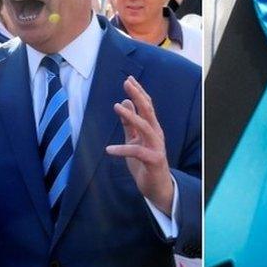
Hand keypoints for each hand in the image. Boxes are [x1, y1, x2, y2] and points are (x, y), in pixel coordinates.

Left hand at [105, 76, 173, 214]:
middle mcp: (156, 134)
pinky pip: (137, 151)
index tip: (129, 79)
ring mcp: (156, 146)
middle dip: (138, 96)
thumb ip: (129, 123)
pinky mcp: (153, 160)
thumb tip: (124, 102)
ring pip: (145, 126)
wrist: (157, 187)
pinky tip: (109, 150)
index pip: (147, 106)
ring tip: (116, 106)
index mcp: (152, 128)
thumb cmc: (144, 163)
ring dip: (131, 116)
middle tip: (127, 82)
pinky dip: (123, 149)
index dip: (139, 92)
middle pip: (148, 111)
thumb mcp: (133, 140)